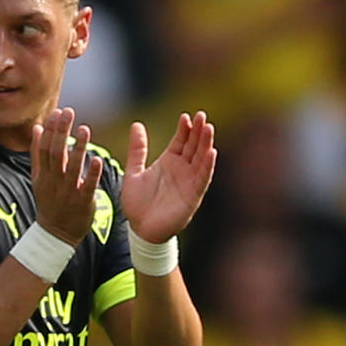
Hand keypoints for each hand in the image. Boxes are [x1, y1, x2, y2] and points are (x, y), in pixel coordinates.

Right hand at [31, 107, 102, 245]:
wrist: (55, 234)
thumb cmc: (50, 202)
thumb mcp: (39, 178)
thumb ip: (38, 153)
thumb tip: (38, 128)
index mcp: (43, 174)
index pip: (44, 148)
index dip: (51, 129)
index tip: (57, 112)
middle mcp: (53, 181)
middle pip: (55, 153)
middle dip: (61, 132)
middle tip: (68, 112)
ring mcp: (67, 192)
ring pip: (71, 167)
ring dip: (78, 147)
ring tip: (85, 129)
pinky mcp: (82, 202)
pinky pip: (87, 186)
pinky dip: (92, 173)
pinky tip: (97, 159)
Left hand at [122, 111, 216, 242]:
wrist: (140, 230)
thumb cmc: (137, 204)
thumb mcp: (133, 172)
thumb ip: (137, 150)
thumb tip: (137, 124)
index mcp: (168, 162)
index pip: (180, 140)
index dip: (184, 129)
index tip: (186, 116)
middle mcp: (182, 169)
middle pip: (193, 146)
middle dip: (198, 131)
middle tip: (202, 115)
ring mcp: (188, 182)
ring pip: (201, 159)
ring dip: (206, 144)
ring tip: (209, 128)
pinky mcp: (193, 196)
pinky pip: (202, 178)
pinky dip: (208, 165)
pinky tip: (212, 152)